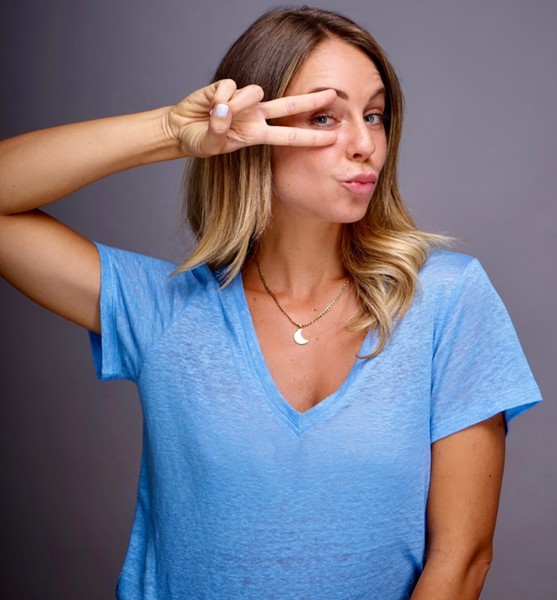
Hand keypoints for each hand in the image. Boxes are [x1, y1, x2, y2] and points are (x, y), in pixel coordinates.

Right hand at [164, 79, 337, 156]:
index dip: (310, 138)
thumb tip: (225, 107)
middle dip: (311, 101)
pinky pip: (229, 87)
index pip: (289, 136)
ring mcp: (242, 100)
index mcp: (257, 134)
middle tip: (334, 94)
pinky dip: (218, 98)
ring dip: (237, 103)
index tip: (332, 138)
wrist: (181, 130)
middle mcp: (255, 115)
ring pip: (254, 92)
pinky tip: (209, 104)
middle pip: (289, 106)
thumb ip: (220, 129)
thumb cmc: (201, 140)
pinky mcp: (226, 87)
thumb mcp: (212, 144)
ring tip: (217, 114)